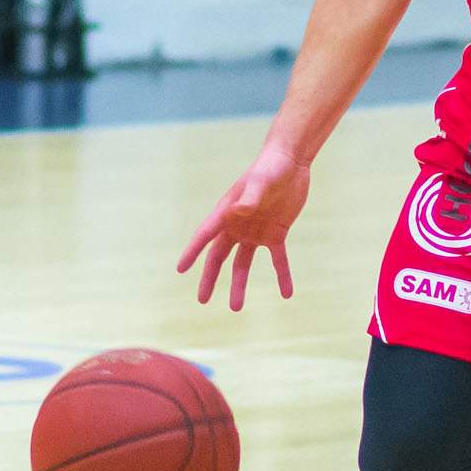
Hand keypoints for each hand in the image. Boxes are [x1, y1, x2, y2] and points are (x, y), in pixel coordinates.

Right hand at [178, 142, 310, 309]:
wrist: (290, 162)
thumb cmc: (270, 167)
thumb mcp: (261, 181)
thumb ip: (251, 196)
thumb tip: (240, 210)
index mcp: (227, 212)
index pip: (205, 235)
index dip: (192, 252)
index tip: (180, 269)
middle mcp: (237, 225)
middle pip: (219, 257)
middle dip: (210, 278)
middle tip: (202, 300)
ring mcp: (255, 231)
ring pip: (242, 263)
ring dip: (239, 284)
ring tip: (236, 308)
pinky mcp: (276, 234)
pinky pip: (278, 260)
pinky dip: (282, 276)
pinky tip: (287, 293)